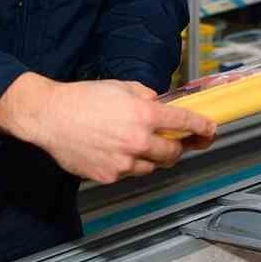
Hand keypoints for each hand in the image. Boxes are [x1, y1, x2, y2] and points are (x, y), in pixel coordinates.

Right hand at [0, 74, 216, 184]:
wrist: (50, 116)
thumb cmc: (83, 98)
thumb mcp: (121, 86)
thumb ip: (147, 97)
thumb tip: (161, 106)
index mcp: (144, 115)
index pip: (185, 124)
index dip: (203, 128)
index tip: (210, 131)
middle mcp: (137, 141)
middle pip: (173, 154)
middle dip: (178, 149)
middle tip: (177, 143)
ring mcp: (123, 162)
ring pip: (151, 167)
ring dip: (152, 158)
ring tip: (137, 144)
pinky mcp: (109, 176)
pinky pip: (128, 173)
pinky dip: (128, 165)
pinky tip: (115, 151)